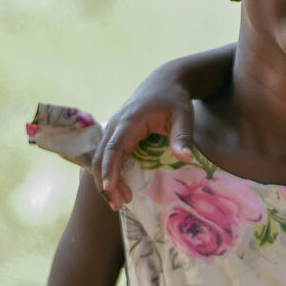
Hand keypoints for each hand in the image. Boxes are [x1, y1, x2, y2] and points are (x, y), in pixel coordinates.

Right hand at [91, 78, 194, 209]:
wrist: (166, 81)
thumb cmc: (176, 98)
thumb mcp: (185, 115)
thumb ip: (183, 136)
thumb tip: (185, 158)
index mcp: (130, 121)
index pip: (114, 147)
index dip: (110, 168)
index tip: (109, 188)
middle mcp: (116, 125)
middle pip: (102, 157)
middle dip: (106, 182)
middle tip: (119, 205)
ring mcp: (113, 129)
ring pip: (100, 158)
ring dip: (106, 180)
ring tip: (120, 202)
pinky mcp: (116, 134)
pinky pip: (107, 156)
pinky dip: (109, 172)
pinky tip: (119, 188)